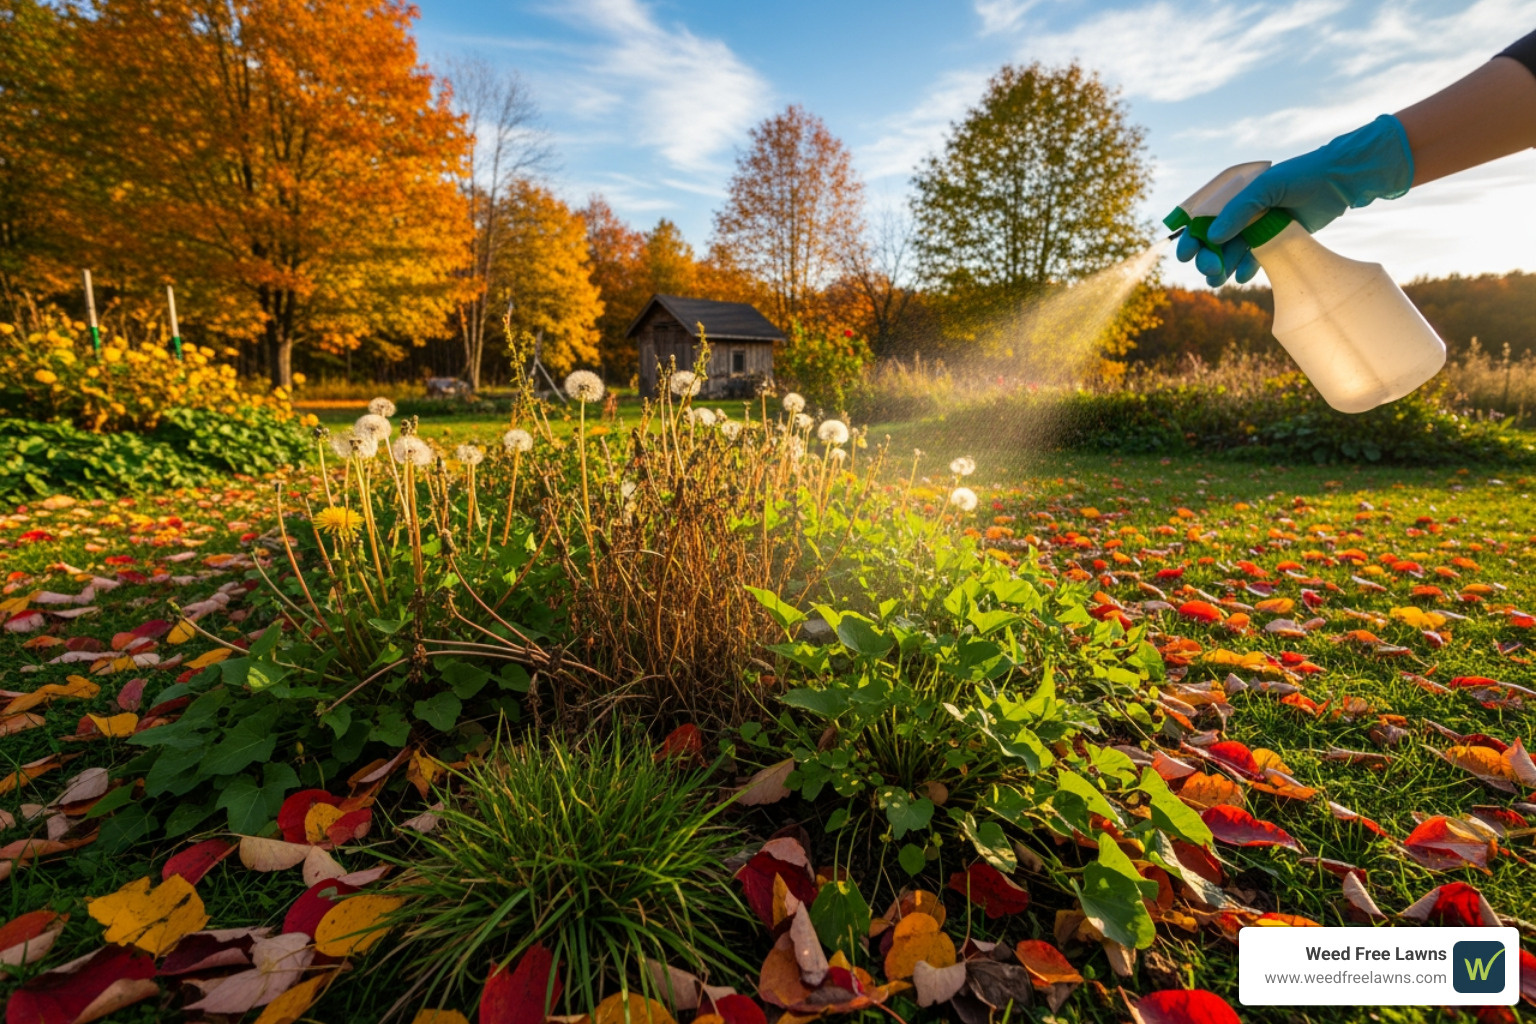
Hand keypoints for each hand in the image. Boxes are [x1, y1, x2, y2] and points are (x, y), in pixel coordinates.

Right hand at [1176, 114, 1414, 284]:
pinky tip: (1242, 277)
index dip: (1190, 237)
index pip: (1201, 218)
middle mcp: (1241, 211)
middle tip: (1209, 270)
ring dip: (1222, 267)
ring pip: (1232, 252)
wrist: (1339, 180)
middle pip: (1213, 240)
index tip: (1185, 255)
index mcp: (1232, 194)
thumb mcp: (1266, 188)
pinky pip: (1254, 259)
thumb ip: (1238, 211)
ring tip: (1219, 280)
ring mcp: (1257, 226)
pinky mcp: (1275, 240)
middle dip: (1207, 257)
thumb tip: (1212, 237)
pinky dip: (1245, 269)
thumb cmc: (1301, 177)